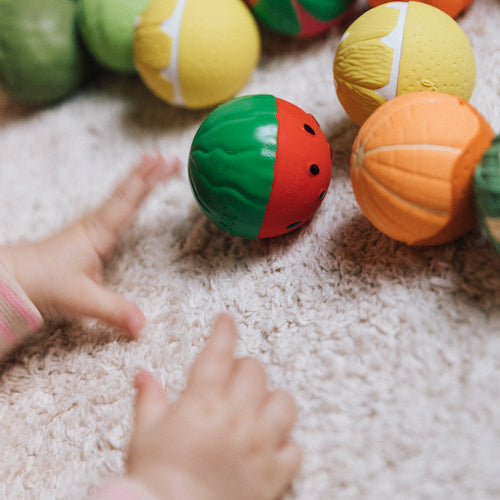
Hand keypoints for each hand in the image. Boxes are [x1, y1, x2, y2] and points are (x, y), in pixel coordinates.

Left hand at [0, 153, 179, 336]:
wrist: (18, 277)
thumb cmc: (46, 283)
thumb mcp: (82, 300)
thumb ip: (114, 311)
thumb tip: (142, 326)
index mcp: (98, 232)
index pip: (126, 201)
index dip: (145, 182)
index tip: (162, 164)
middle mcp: (97, 223)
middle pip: (128, 192)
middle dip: (150, 174)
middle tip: (170, 158)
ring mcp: (94, 225)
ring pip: (122, 195)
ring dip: (141, 178)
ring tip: (158, 165)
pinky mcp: (92, 231)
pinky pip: (117, 205)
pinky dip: (130, 192)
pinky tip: (137, 190)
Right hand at [126, 314, 301, 499]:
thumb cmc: (156, 479)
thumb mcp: (145, 434)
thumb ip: (149, 400)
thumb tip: (144, 377)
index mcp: (203, 402)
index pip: (218, 352)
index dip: (223, 331)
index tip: (225, 321)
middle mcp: (237, 417)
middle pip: (255, 371)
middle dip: (244, 368)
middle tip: (233, 378)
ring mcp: (259, 444)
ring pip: (284, 403)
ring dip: (272, 400)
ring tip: (257, 408)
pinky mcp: (273, 473)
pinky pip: (294, 448)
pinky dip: (285, 444)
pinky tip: (270, 446)